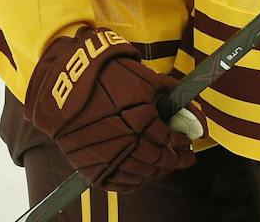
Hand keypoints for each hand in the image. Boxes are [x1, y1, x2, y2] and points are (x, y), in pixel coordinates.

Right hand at [25, 27, 203, 191]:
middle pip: (159, 159)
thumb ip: (170, 95)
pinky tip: (144, 175)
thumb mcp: (147, 79)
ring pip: (142, 174)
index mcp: (141, 117)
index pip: (170, 138)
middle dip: (176, 159)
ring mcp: (107, 156)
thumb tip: (191, 110)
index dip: (184, 142)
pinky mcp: (91, 166)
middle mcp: (126, 140)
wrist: (68, 87)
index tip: (190, 142)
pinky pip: (119, 183)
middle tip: (186, 158)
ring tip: (167, 166)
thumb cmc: (111, 77)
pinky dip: (135, 182)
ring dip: (159, 171)